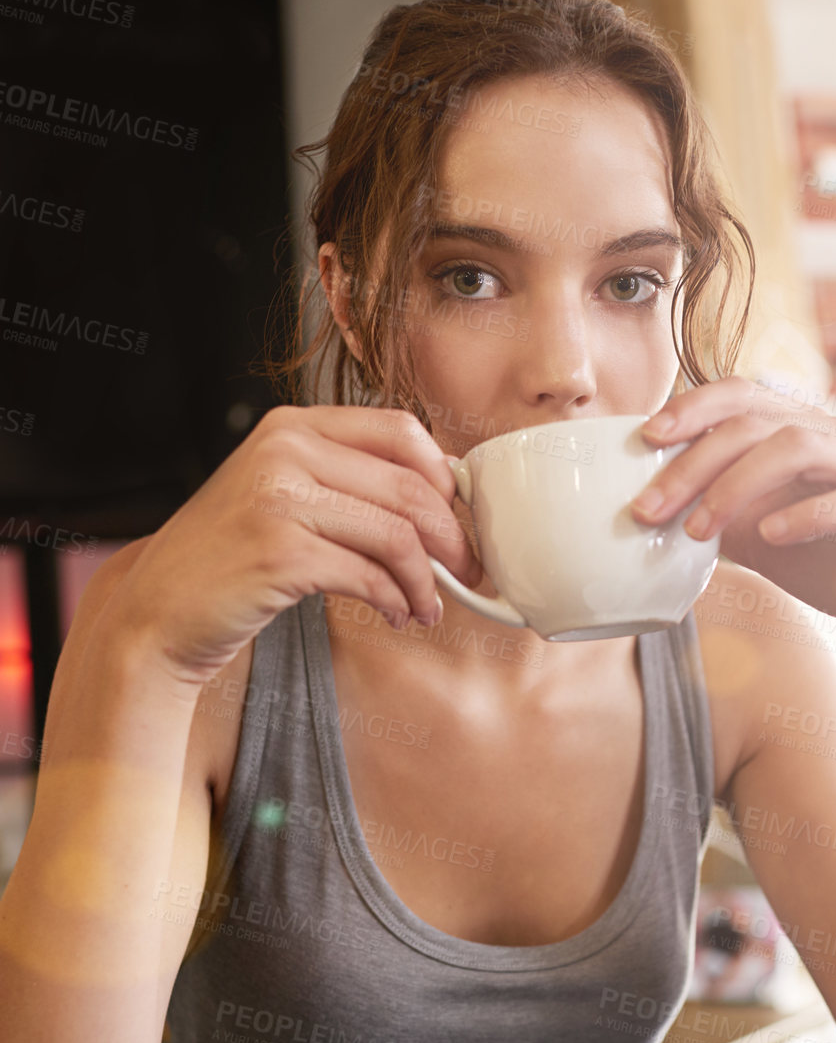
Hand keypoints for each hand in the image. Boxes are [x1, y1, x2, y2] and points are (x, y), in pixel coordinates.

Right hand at [107, 405, 484, 689]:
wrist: (159, 611)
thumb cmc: (231, 560)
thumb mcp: (284, 495)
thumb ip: (348, 482)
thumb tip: (445, 497)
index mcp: (293, 426)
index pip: (402, 431)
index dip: (446, 479)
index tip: (461, 520)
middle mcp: (284, 450)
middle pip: (411, 486)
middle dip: (454, 538)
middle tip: (468, 573)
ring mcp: (279, 499)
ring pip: (398, 535)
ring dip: (427, 581)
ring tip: (428, 606)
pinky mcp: (280, 553)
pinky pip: (370, 576)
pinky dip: (396, 602)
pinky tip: (395, 616)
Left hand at [629, 377, 835, 667]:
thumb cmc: (833, 563)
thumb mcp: (757, 536)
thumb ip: (715, 513)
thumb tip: (647, 508)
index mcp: (802, 433)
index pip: (742, 395)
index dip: (691, 407)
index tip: (642, 439)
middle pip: (757, 422)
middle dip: (693, 463)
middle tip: (647, 509)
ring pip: (800, 446)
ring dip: (736, 485)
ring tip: (696, 531)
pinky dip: (808, 512)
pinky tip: (770, 536)